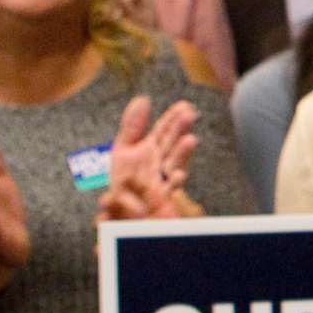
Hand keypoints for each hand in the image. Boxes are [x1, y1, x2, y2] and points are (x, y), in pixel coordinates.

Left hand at [99, 95, 202, 220]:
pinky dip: (173, 184)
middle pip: (171, 145)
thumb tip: (144, 99)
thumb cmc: (125, 182)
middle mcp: (160, 164)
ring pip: (174, 166)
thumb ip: (133, 126)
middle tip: (190, 115)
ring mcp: (162, 182)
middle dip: (180, 131)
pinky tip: (178, 175)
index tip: (184, 105)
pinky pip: (167, 192)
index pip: (164, 131)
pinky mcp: (160, 201)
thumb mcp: (124, 149)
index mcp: (152, 150)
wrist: (122, 213)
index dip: (173, 119)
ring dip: (182, 154)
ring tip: (190, 140)